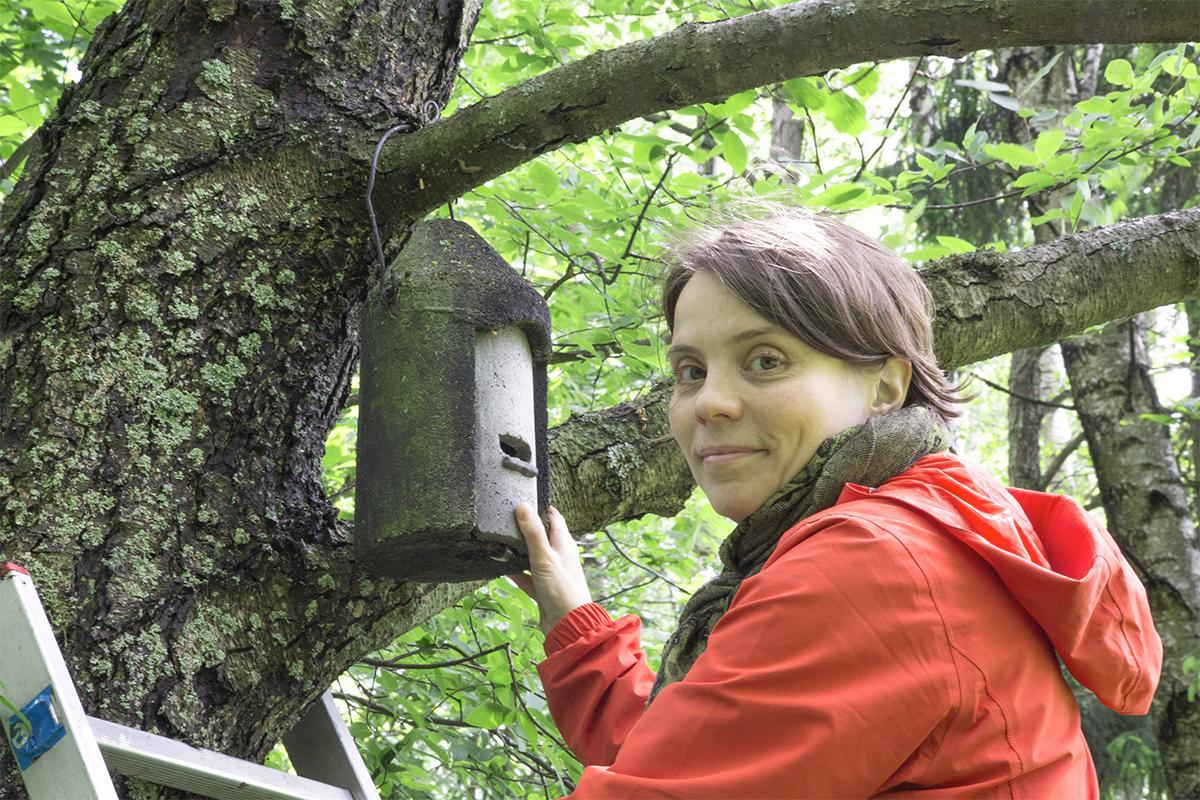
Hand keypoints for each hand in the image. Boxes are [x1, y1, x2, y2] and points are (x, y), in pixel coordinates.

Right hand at [509, 503, 591, 635]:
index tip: (525, 500)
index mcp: (564, 544)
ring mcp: (550, 573)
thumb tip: (523, 506)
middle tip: (505, 520)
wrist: (567, 626)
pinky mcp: (542, 590)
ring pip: (531, 557)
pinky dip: (515, 572)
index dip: (540, 508)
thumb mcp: (545, 557)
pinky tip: (501, 568)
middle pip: (541, 537)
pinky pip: (526, 577)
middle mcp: (558, 557)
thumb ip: (533, 533)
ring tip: (499, 541)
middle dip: (525, 529)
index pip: (554, 519)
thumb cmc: (562, 590)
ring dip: (518, 551)